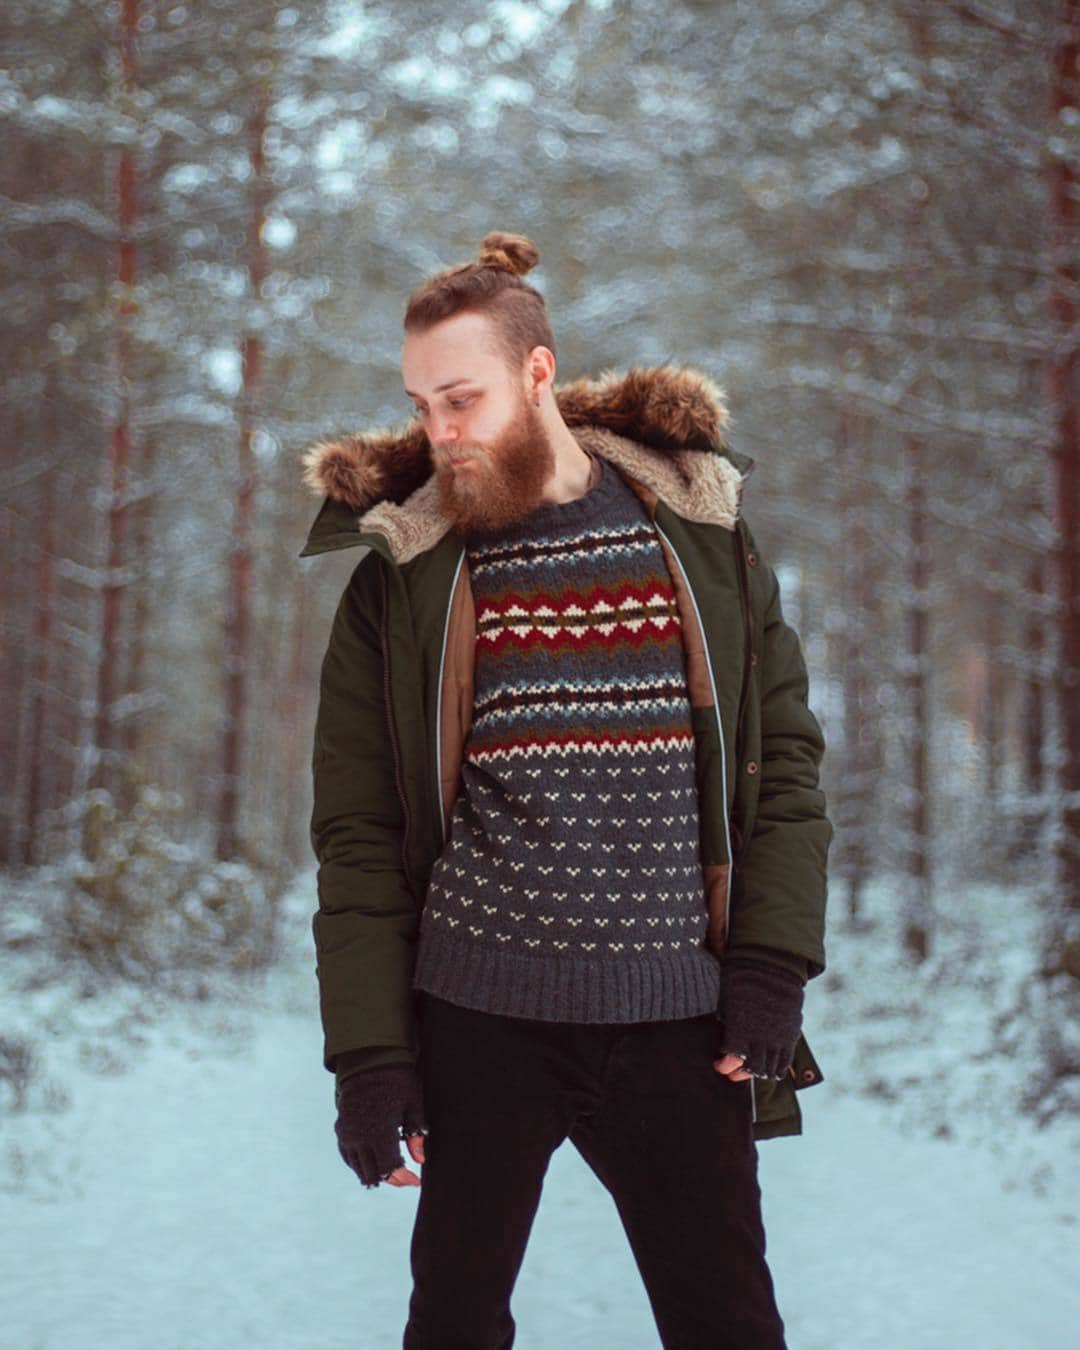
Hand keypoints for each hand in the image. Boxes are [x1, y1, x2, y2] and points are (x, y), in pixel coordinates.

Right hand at [334, 1063, 429, 1188]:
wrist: (367, 1059)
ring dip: (374, 1171)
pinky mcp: (340, 1129)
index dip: (403, 1179)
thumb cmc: (396, 1079)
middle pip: (372, 1174)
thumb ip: (416, 1132)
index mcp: (379, 1132)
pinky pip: (348, 1156)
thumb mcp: (413, 1103)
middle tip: (405, 1174)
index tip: (416, 1181)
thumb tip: (420, 1160)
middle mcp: (359, 1138)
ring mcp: (347, 1134)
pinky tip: (372, 1158)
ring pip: (358, 1168)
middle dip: (390, 1178)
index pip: (390, 1170)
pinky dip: (360, 1162)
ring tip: (390, 1167)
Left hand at [714, 958, 804, 1079]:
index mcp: (740, 1030)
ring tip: (753, 1068)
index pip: (732, 1060)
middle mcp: (759, 1039)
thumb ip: (727, 1020)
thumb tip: (726, 1030)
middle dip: (740, 1074)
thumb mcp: (726, 1000)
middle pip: (751, 1069)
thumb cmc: (743, 979)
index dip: (724, 1066)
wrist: (771, 967)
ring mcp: (777, 1039)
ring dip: (759, 1072)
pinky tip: (772, 1069)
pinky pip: (785, 1061)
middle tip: (734, 1073)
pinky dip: (778, 1069)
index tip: (719, 1066)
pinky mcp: (791, 1036)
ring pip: (769, 1069)